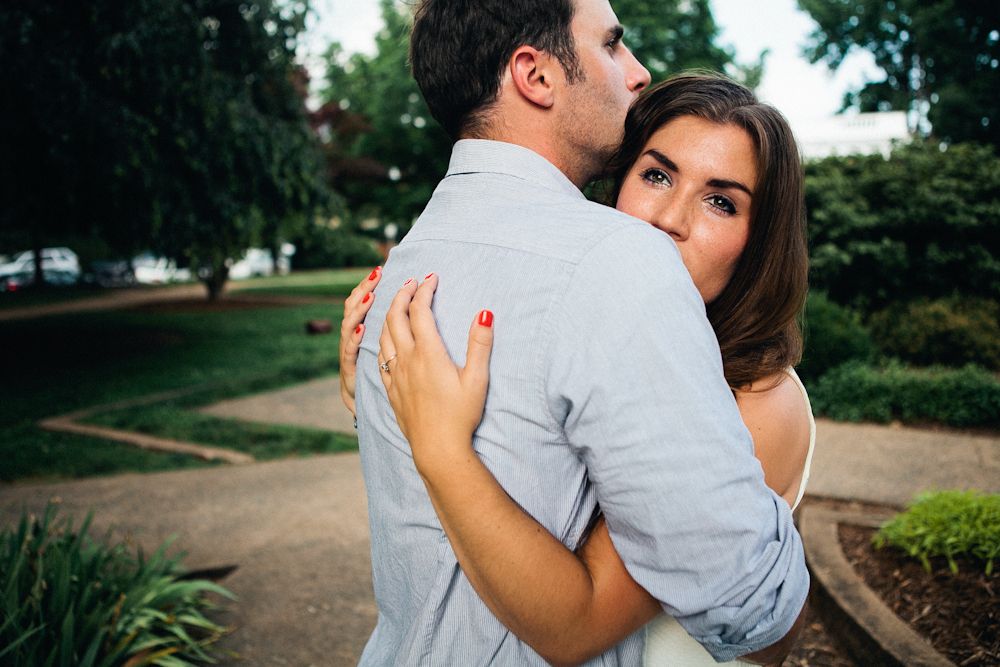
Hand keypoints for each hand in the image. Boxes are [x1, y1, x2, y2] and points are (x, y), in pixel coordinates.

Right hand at [339, 266, 381, 416]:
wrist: (361, 406)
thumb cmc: (382, 377)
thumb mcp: (388, 348)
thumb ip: (395, 326)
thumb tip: (412, 303)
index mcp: (368, 332)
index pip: (366, 302)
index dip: (370, 285)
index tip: (381, 269)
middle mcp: (355, 338)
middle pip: (354, 308)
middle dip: (364, 289)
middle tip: (376, 273)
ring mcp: (350, 354)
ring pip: (349, 326)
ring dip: (357, 310)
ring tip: (370, 296)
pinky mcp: (349, 372)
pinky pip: (349, 354)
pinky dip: (353, 341)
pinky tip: (361, 330)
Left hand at [377, 274, 493, 475]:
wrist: (437, 448)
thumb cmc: (461, 416)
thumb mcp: (477, 379)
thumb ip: (480, 344)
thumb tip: (485, 313)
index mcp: (428, 353)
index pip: (420, 310)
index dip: (424, 290)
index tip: (432, 277)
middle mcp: (407, 360)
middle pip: (395, 316)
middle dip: (402, 294)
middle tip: (412, 283)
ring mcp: (396, 375)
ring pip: (383, 335)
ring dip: (389, 314)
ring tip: (398, 304)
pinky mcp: (392, 389)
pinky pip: (380, 357)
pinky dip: (382, 339)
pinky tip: (388, 340)